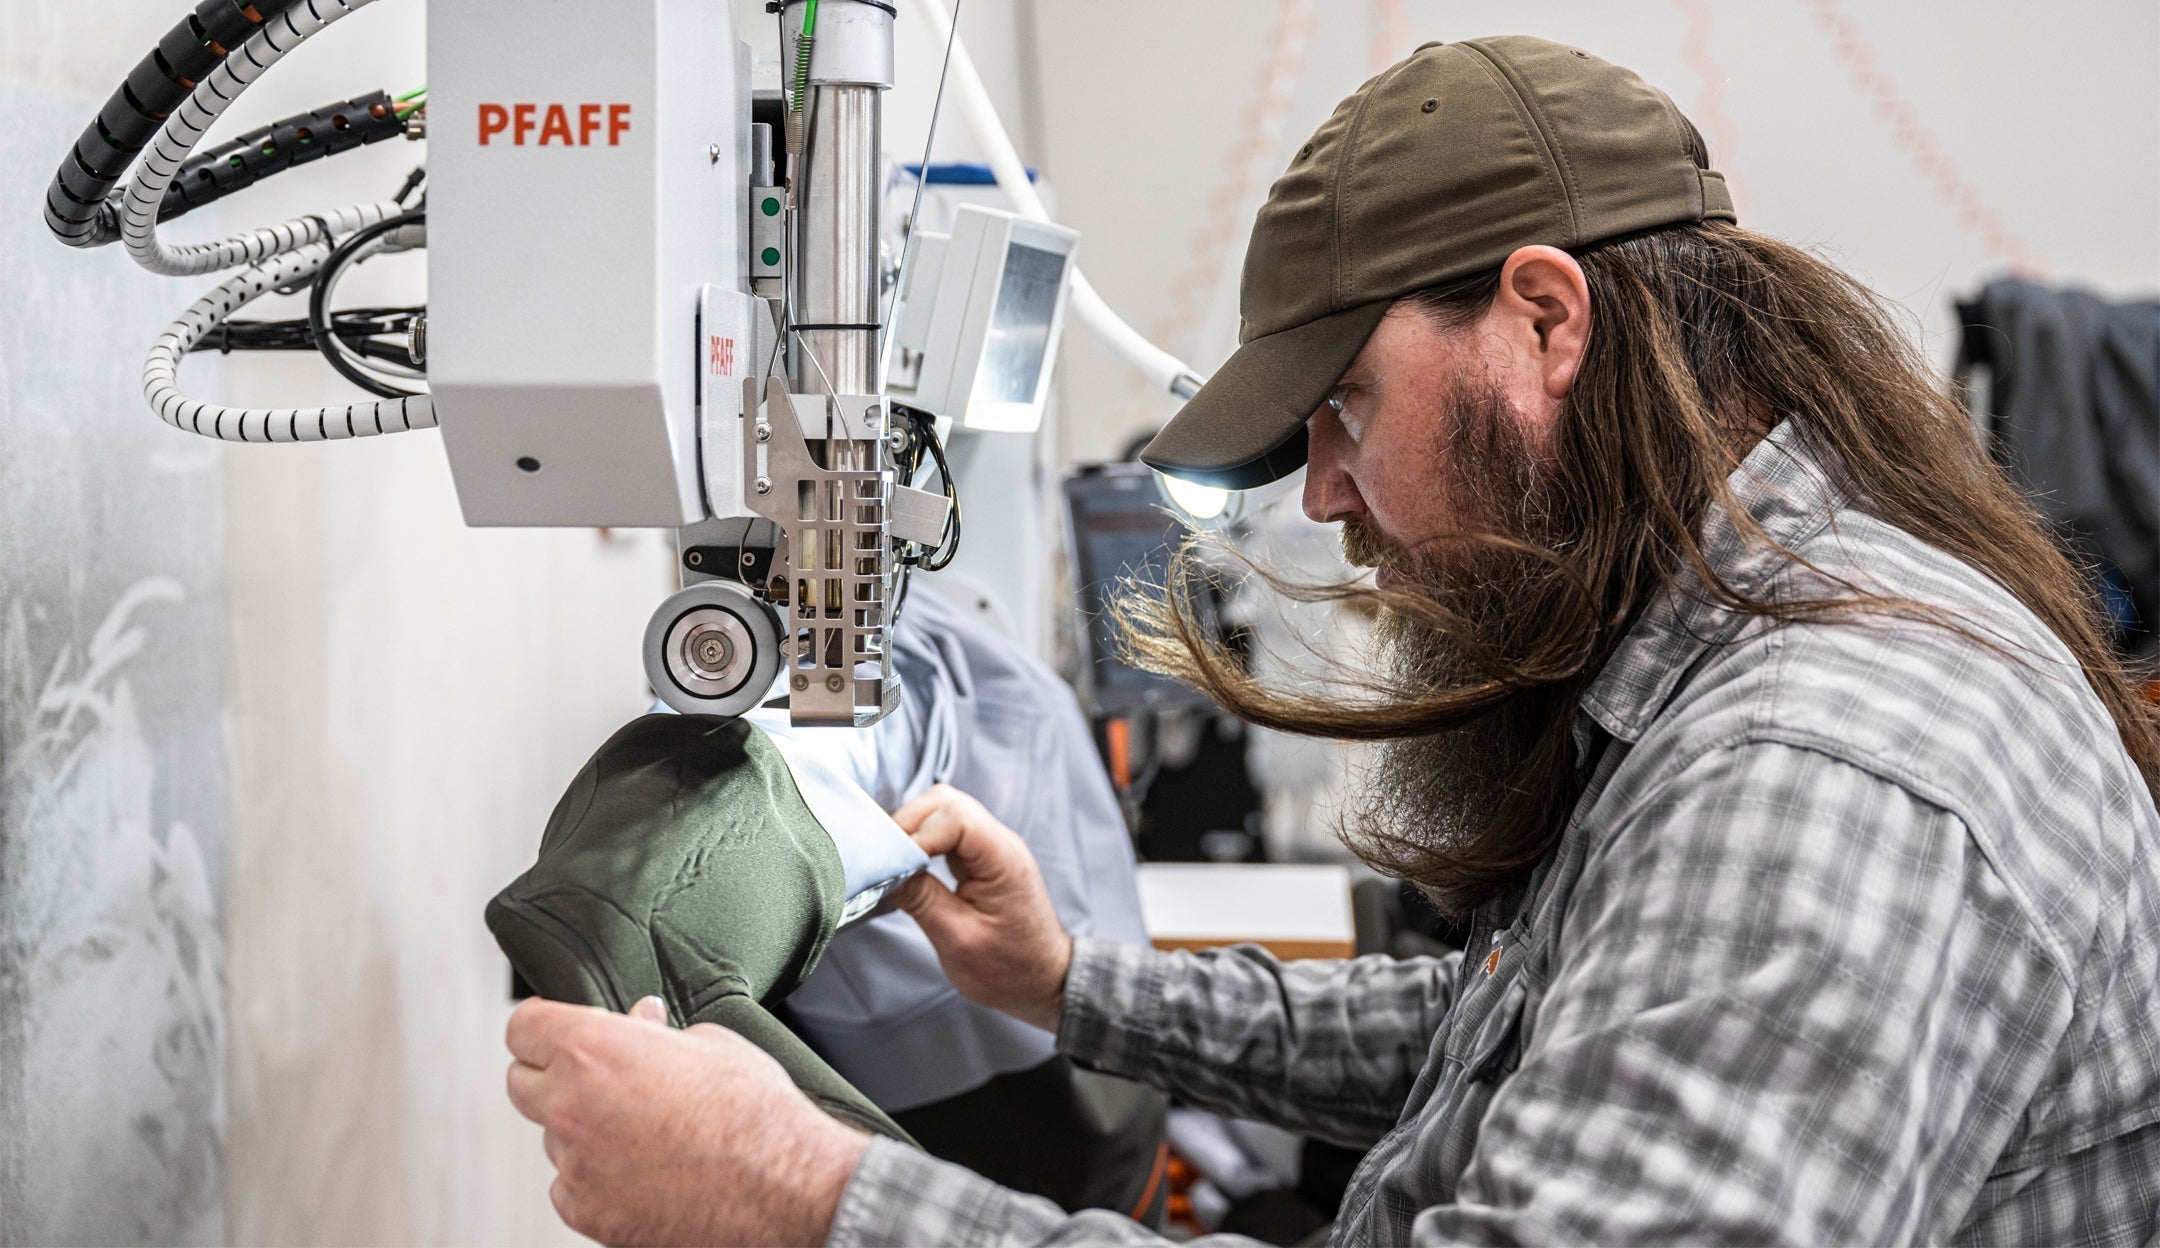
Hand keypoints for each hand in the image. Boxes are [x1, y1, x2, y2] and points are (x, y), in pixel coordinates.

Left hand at [506, 995, 868, 1246]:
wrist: (782, 1189)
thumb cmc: (755, 1115)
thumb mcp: (711, 1043)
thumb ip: (656, 1033)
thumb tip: (641, 1023)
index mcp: (595, 1050)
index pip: (523, 1028)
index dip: (540, 1022)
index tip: (552, 1026)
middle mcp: (571, 1107)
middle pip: (520, 1082)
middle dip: (552, 1073)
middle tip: (597, 1075)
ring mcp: (575, 1165)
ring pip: (552, 1137)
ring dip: (580, 1128)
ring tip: (641, 1130)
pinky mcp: (588, 1213)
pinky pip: (569, 1185)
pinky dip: (594, 1176)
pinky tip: (641, 1169)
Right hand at [890, 783, 1072, 1031]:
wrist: (1042, 983)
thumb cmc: (1008, 969)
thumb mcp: (957, 939)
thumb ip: (920, 899)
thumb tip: (882, 870)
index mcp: (1003, 859)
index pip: (954, 816)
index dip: (916, 833)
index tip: (892, 866)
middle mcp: (1000, 844)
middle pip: (946, 802)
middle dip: (908, 824)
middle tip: (883, 860)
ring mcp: (991, 848)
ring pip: (944, 811)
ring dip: (913, 831)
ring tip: (892, 863)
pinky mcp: (981, 859)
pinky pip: (947, 831)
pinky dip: (922, 840)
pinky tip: (907, 865)